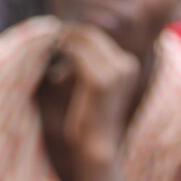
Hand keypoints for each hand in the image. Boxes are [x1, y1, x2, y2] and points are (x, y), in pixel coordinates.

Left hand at [47, 23, 140, 161]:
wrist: (99, 146)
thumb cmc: (93, 118)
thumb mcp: (98, 86)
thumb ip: (92, 64)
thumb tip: (72, 41)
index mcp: (129, 65)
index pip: (100, 38)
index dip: (77, 34)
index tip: (59, 37)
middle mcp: (126, 65)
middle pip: (92, 36)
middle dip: (69, 34)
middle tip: (51, 39)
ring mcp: (115, 73)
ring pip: (84, 43)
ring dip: (64, 42)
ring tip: (51, 48)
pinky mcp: (100, 82)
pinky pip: (77, 56)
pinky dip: (64, 54)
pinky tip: (54, 63)